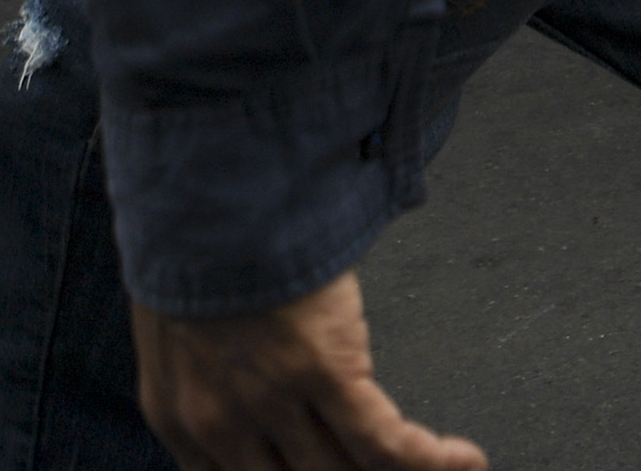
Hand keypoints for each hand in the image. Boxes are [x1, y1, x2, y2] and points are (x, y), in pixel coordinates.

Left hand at [134, 273, 483, 470]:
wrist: (203, 197)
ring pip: (346, 470)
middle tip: (382, 469)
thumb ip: (212, 382)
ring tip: (443, 467)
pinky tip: (461, 460)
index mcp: (179, 420)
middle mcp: (223, 426)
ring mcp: (274, 402)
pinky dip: (431, 460)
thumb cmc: (192, 247)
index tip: (336, 470)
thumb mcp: (179, 335)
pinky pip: (386, 441)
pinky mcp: (325, 370)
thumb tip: (255, 399)